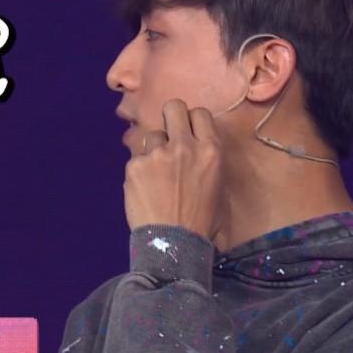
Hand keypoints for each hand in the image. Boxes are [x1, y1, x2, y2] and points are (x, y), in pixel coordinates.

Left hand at [124, 99, 224, 239]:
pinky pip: (136, 158)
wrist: (174, 245)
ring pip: (151, 135)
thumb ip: (208, 162)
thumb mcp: (219, 188)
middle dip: (171, 118)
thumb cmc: (202, 222)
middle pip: (173, 107)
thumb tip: (197, 150)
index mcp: (210, 151)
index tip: (189, 134)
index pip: (200, 113)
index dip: (193, 122)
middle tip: (170, 137)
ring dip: (153, 150)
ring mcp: (156, 154)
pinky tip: (145, 189)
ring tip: (156, 175)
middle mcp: (184, 146)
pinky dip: (140, 171)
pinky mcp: (134, 166)